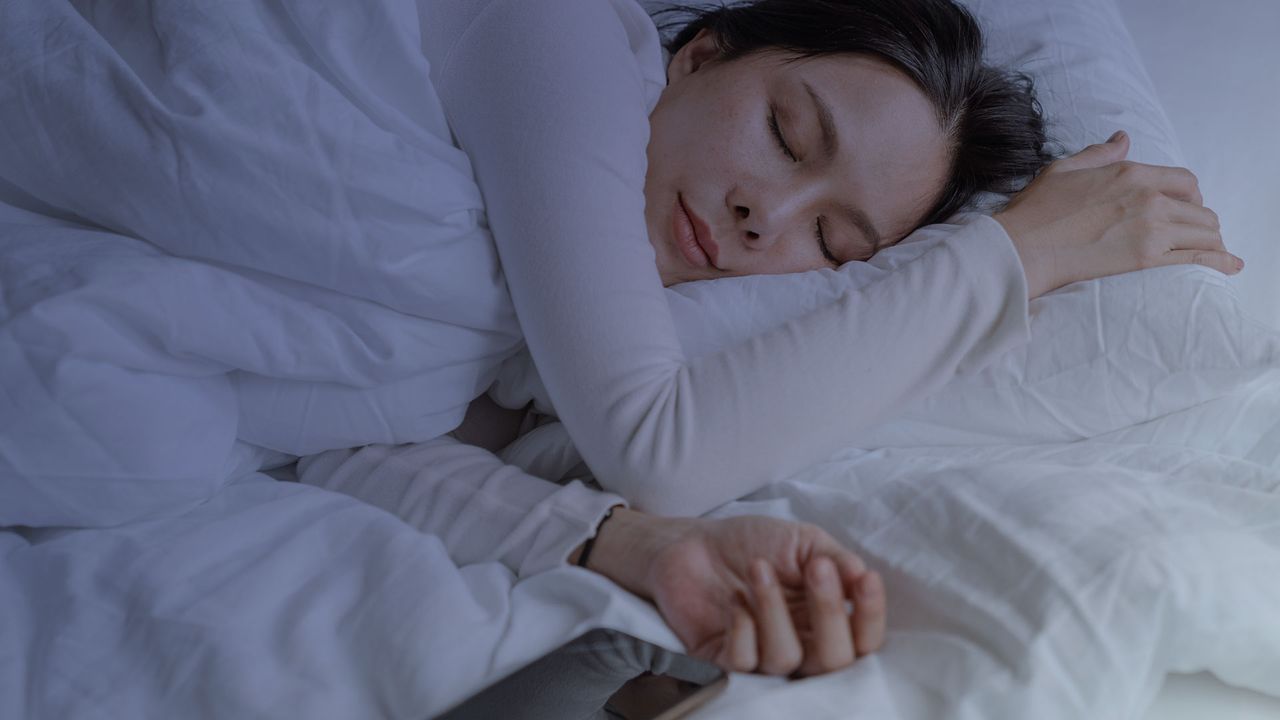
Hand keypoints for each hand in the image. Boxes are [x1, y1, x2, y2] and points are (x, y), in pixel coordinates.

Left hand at [581, 508, 885, 676]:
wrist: (692, 542)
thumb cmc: (752, 543)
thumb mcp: (803, 541)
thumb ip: (836, 559)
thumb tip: (862, 575)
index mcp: (825, 619)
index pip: (863, 639)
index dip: (870, 616)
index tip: (864, 579)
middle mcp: (800, 644)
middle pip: (834, 661)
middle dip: (829, 613)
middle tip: (815, 568)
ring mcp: (762, 656)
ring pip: (786, 659)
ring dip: (774, 609)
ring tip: (758, 569)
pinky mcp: (724, 660)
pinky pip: (744, 663)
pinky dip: (742, 628)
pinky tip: (735, 600)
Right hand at [994, 131, 1242, 297]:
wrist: (1024, 247)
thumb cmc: (1037, 210)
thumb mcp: (1065, 169)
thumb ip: (1099, 154)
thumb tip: (1122, 140)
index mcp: (1131, 172)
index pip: (1185, 181)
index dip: (1191, 195)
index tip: (1185, 207)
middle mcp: (1149, 197)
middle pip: (1200, 208)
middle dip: (1200, 221)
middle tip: (1192, 234)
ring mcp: (1151, 228)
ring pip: (1204, 232)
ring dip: (1210, 241)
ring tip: (1210, 252)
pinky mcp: (1147, 259)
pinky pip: (1198, 258)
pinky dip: (1219, 261)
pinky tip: (1231, 266)